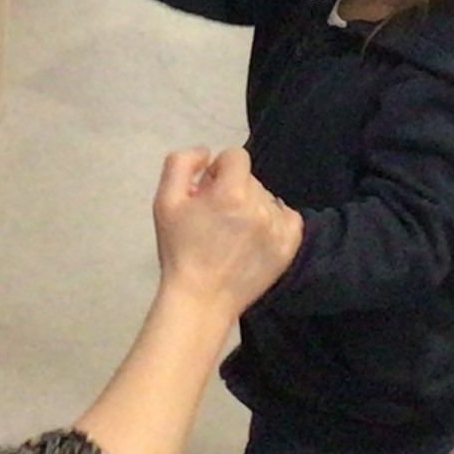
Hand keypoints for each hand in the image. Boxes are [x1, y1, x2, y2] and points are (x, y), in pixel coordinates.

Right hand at [151, 145, 302, 320]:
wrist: (201, 299)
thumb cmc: (180, 250)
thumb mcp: (165, 201)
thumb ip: (181, 163)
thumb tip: (207, 153)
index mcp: (231, 191)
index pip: (235, 156)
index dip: (217, 170)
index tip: (206, 193)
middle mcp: (260, 206)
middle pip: (250, 179)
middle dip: (232, 189)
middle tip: (215, 217)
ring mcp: (278, 228)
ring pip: (266, 198)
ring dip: (250, 206)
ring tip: (233, 233)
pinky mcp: (288, 247)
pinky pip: (289, 216)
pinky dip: (275, 219)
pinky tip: (257, 232)